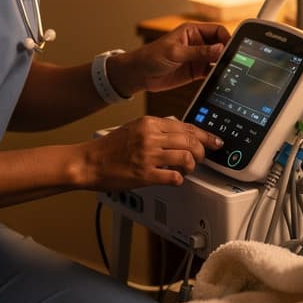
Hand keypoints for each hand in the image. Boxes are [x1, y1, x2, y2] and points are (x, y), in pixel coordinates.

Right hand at [81, 116, 222, 189]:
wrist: (87, 162)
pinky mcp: (144, 174)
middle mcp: (150, 136)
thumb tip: (180, 135)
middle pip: (191, 142)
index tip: (214, 141)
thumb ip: (156, 130)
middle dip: (202, 152)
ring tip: (187, 170)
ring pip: (187, 158)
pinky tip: (174, 179)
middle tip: (201, 158)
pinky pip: (174, 177)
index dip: (205, 135)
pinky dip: (179, 179)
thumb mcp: (134, 128)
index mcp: (149, 123)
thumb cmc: (108, 148)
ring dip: (191, 167)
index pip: (186, 126)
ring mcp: (148, 156)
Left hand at [113, 22, 229, 95]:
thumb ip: (198, 51)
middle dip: (228, 53)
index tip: (233, 49)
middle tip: (235, 62)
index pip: (217, 31)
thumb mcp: (175, 53)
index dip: (227, 38)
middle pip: (220, 45)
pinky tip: (221, 80)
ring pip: (218, 60)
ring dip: (224, 65)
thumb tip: (220, 48)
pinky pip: (211, 73)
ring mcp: (197, 58)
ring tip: (230, 72)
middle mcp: (198, 44)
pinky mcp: (195, 72)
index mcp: (193, 32)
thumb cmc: (151, 57)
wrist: (138, 75)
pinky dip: (217, 76)